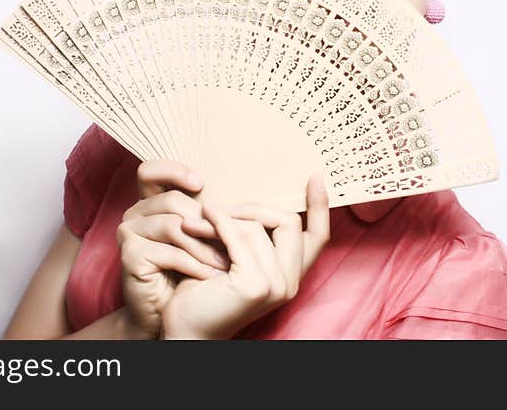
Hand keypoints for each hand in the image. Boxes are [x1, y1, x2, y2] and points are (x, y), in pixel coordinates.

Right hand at [116, 160, 230, 338]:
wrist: (168, 314)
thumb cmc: (188, 273)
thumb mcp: (201, 239)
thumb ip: (207, 216)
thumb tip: (243, 203)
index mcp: (149, 204)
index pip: (151, 172)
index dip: (173, 171)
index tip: (200, 183)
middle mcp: (134, 214)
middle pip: (172, 201)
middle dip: (206, 224)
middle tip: (230, 244)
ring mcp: (128, 233)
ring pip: (174, 226)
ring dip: (204, 247)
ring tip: (226, 264)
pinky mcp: (129, 255)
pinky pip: (169, 252)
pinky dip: (195, 265)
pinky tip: (211, 276)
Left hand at [160, 173, 329, 339]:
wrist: (186, 329)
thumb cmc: (205, 292)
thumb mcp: (236, 258)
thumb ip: (250, 236)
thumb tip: (249, 196)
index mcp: (291, 275)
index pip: (319, 237)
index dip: (320, 206)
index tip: (316, 178)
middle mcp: (291, 282)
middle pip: (289, 222)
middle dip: (254, 208)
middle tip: (224, 208)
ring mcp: (276, 285)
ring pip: (258, 227)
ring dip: (225, 217)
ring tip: (199, 217)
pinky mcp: (255, 284)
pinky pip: (239, 237)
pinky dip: (220, 222)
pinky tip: (204, 216)